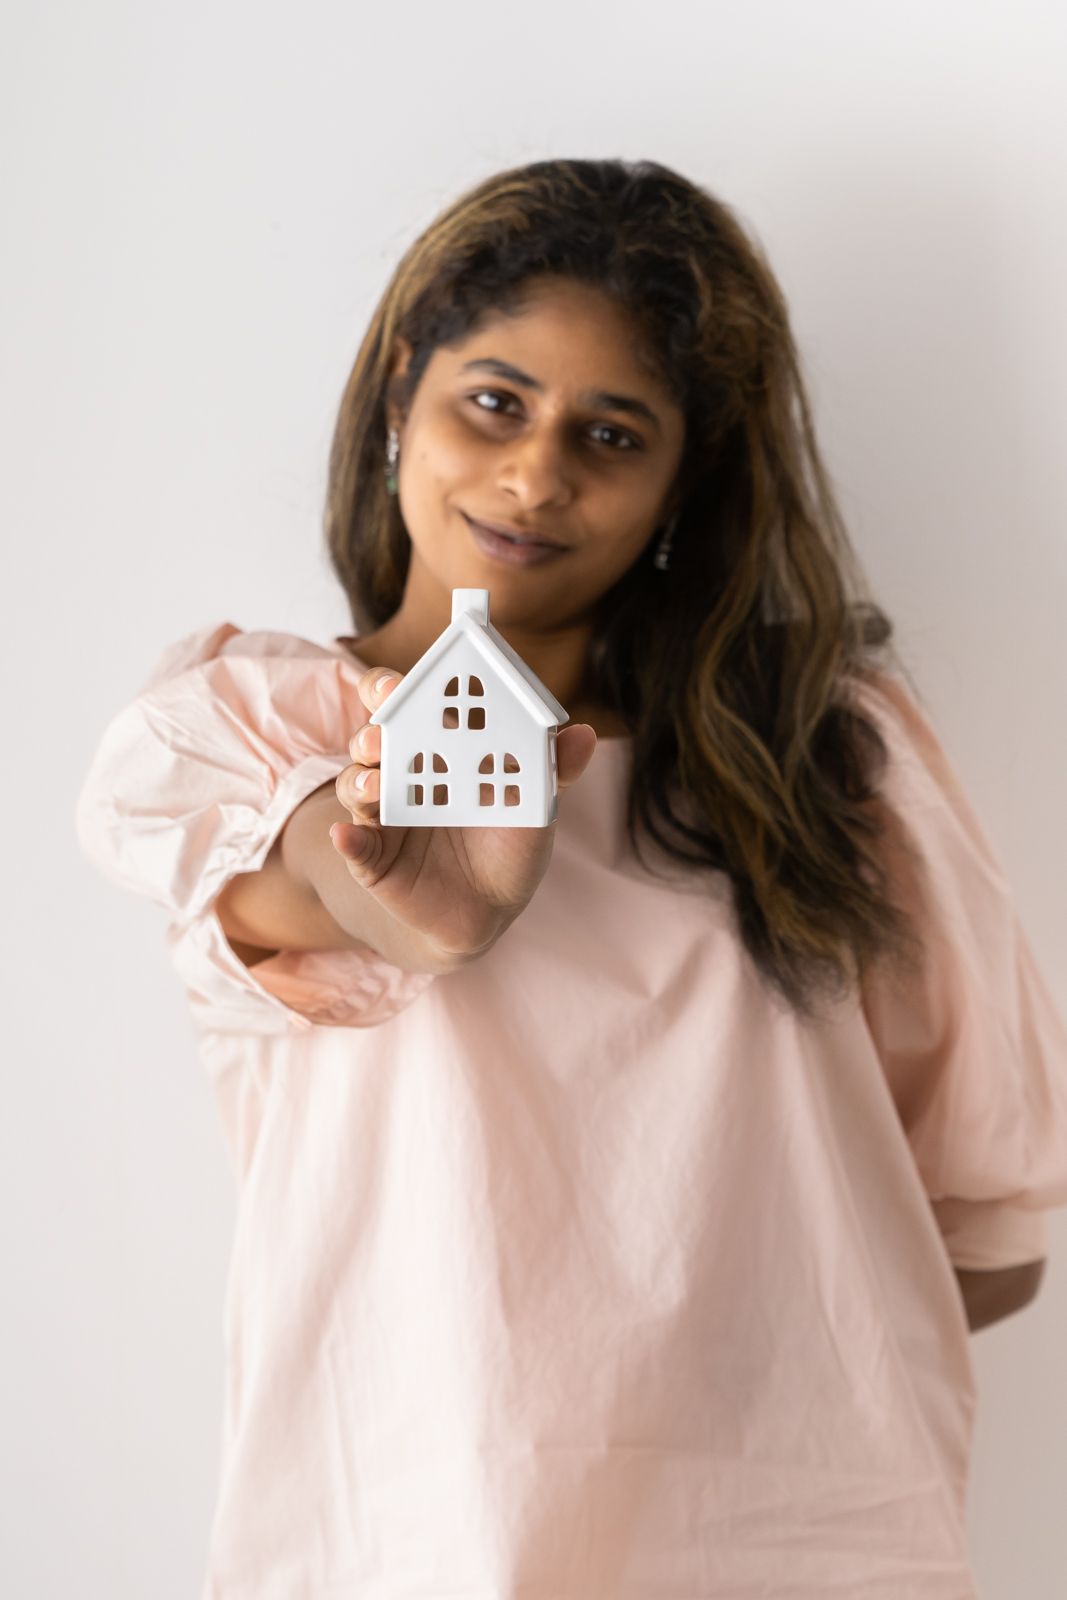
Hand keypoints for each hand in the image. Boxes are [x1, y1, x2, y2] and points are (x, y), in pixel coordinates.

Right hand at [330, 667, 596, 968]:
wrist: (491, 909)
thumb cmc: (509, 843)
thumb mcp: (534, 805)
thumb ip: (553, 769)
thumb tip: (584, 734)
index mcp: (439, 747)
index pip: (411, 704)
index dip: (400, 688)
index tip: (403, 683)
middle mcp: (402, 772)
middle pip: (374, 737)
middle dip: (374, 728)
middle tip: (384, 730)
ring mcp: (383, 814)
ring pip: (356, 784)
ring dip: (360, 781)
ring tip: (375, 785)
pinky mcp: (372, 856)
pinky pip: (354, 845)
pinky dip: (348, 839)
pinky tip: (346, 835)